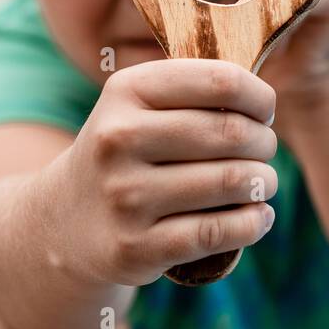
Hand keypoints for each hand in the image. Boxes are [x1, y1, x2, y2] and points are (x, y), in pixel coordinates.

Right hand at [50, 59, 278, 286]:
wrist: (64, 219)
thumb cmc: (127, 151)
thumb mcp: (140, 104)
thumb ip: (196, 90)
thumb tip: (264, 101)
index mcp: (126, 91)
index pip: (222, 81)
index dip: (259, 97)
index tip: (264, 112)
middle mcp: (119, 139)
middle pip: (232, 133)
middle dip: (264, 142)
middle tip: (264, 150)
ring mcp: (125, 197)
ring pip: (231, 182)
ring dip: (263, 182)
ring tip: (263, 181)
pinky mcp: (136, 247)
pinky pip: (218, 232)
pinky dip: (252, 223)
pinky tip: (258, 215)